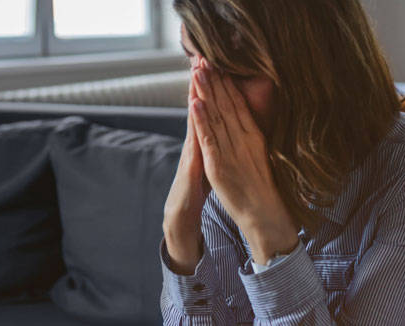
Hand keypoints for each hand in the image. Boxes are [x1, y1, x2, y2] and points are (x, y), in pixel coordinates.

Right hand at [162, 64, 211, 274]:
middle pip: (199, 106)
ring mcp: (192, 150)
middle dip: (201, 81)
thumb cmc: (198, 186)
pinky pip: (195, 140)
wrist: (181, 211)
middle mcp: (196, 140)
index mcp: (205, 138)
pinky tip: (196, 108)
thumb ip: (214, 142)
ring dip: (195, 94)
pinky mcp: (192, 163)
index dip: (212, 85)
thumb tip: (222, 127)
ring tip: (196, 72)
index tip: (214, 62)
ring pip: (195, 118)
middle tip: (202, 56)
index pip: (209, 106)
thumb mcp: (210, 159)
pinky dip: (196, 123)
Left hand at [191, 59, 298, 264]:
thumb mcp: (260, 159)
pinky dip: (202, 121)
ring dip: (206, 93)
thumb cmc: (264, 192)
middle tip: (204, 59)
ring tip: (197, 72)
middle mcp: (244, 140)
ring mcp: (231, 152)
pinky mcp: (219, 166)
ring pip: (217, 117)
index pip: (238, 105)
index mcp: (254, 137)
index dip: (228, 85)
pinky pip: (209, 139)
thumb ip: (252, 142)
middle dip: (215, 81)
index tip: (219, 66)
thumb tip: (247, 127)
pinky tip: (196, 104)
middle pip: (227, 105)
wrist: (266, 217)